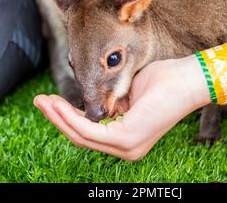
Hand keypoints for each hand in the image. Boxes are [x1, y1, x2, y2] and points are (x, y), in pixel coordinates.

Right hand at [34, 56, 209, 159]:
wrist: (188, 78)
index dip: (68, 117)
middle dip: (56, 118)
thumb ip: (112, 102)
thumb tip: (93, 102)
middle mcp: (127, 148)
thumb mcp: (130, 92)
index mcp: (128, 137)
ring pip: (82, 135)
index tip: (52, 100)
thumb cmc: (165, 81)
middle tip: (38, 101)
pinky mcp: (127, 139)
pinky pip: (90, 130)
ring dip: (58, 117)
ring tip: (42, 101)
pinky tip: (58, 104)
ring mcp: (127, 147)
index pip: (91, 132)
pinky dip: (71, 117)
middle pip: (81, 136)